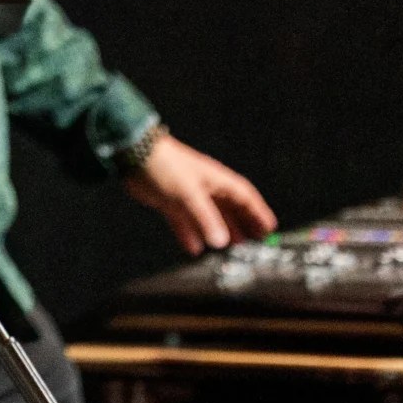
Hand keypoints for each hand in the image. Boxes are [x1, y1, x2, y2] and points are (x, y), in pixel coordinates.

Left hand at [124, 134, 275, 253]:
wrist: (133, 154)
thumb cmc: (165, 165)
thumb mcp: (190, 194)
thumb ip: (206, 218)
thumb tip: (221, 241)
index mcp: (216, 180)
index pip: (244, 196)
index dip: (258, 212)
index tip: (269, 227)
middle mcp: (204, 187)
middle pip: (229, 208)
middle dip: (243, 224)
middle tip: (254, 241)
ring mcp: (187, 194)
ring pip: (208, 216)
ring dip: (218, 231)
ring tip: (230, 247)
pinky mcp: (169, 200)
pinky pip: (184, 220)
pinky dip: (190, 234)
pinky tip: (194, 248)